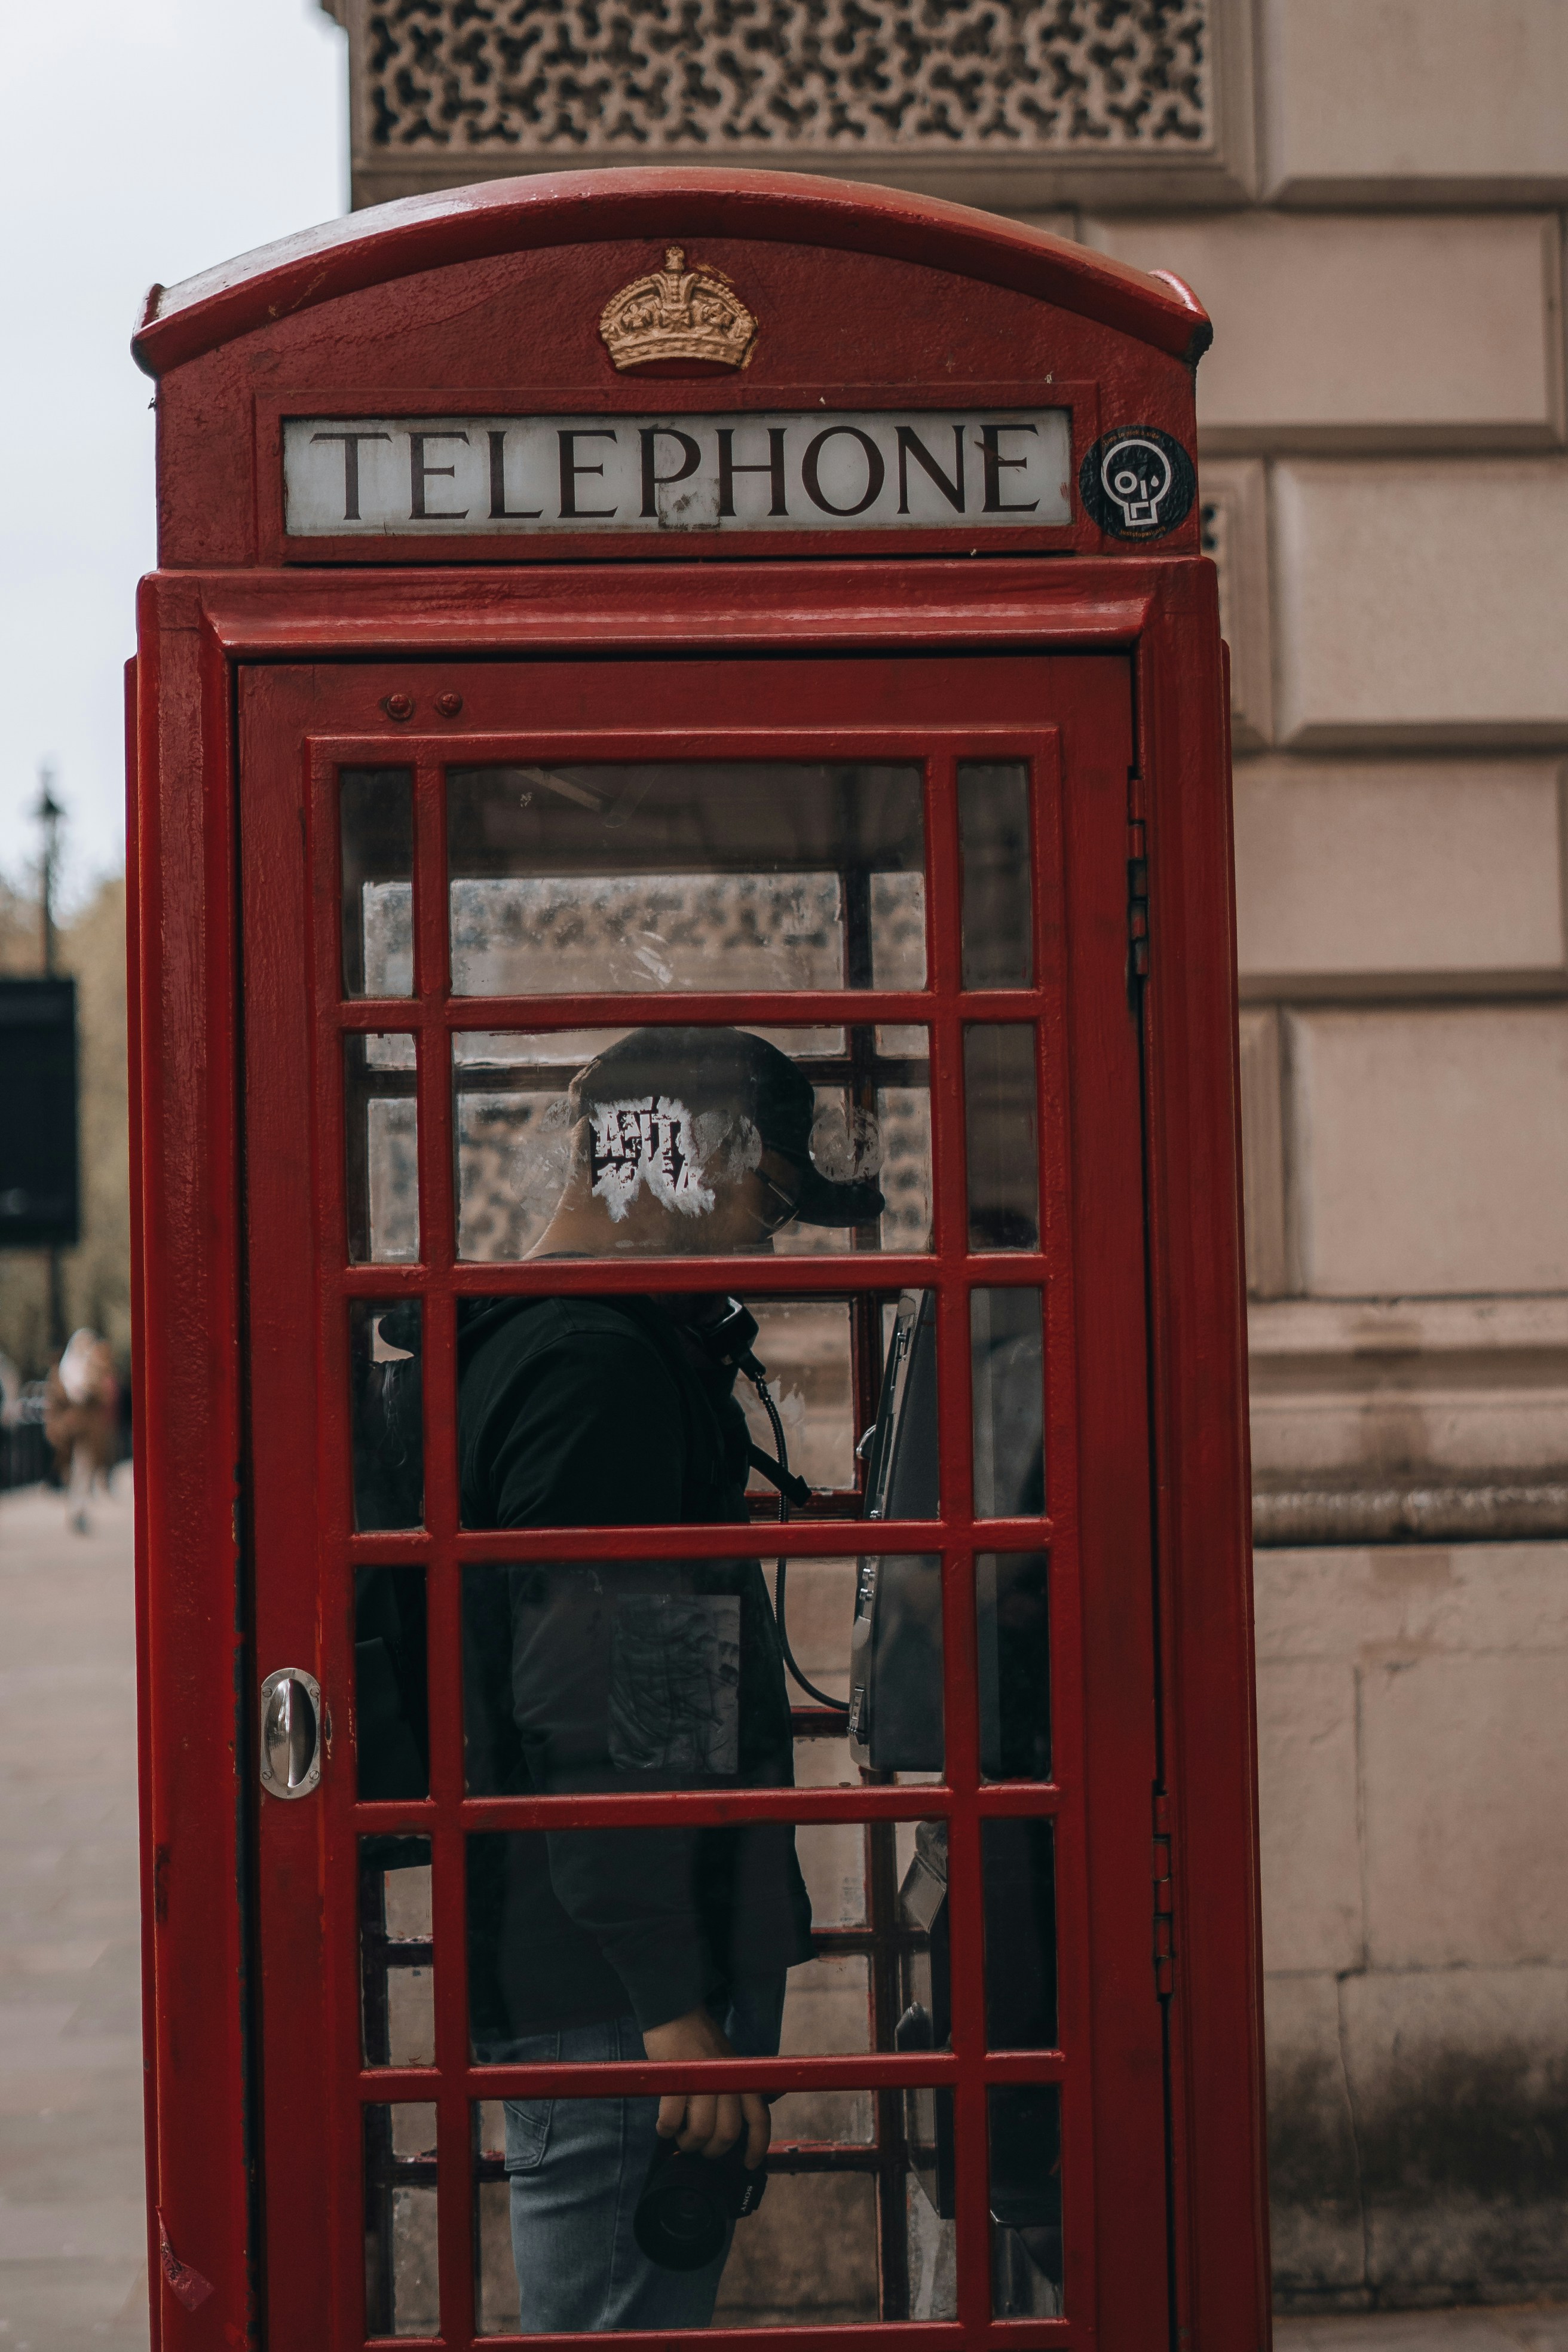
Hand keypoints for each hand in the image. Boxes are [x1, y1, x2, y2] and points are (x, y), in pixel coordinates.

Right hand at [642, 2005, 770, 2169]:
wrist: (676, 2013)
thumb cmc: (699, 2042)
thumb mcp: (728, 2065)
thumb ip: (732, 2093)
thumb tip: (727, 2132)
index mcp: (741, 2078)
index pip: (759, 2119)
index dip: (756, 2146)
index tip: (747, 2164)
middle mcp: (727, 2081)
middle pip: (727, 2134)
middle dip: (711, 2150)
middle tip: (698, 2145)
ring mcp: (703, 2080)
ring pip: (701, 2132)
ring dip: (688, 2142)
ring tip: (679, 2135)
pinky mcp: (677, 2080)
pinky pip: (672, 2121)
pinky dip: (666, 2129)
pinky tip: (664, 2125)